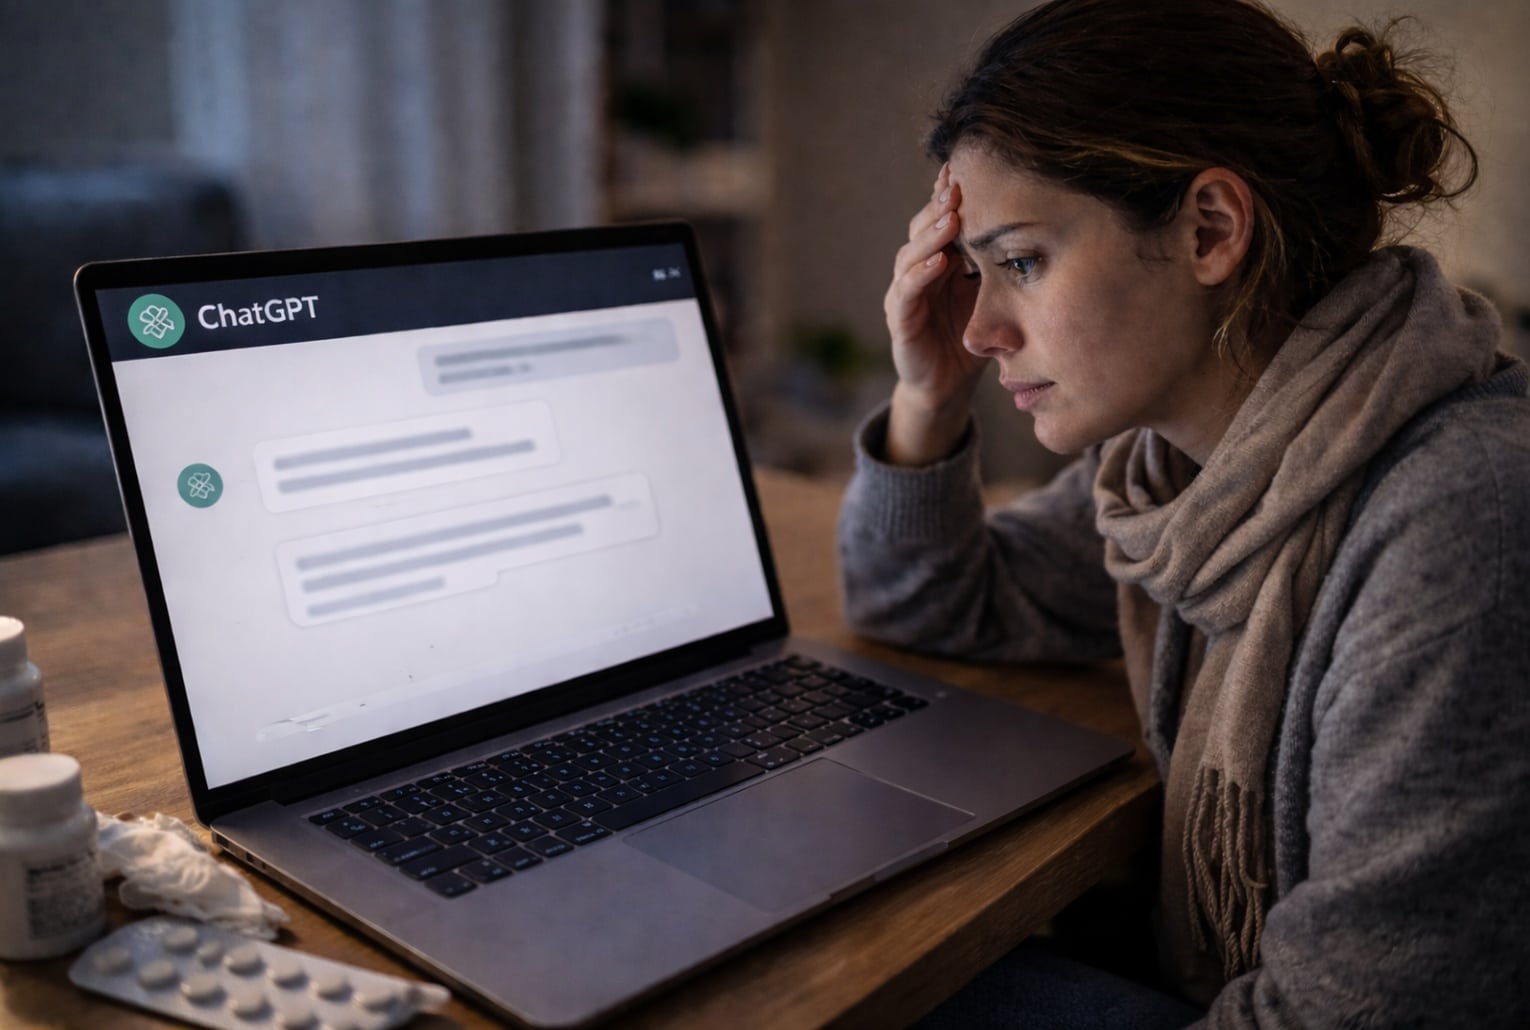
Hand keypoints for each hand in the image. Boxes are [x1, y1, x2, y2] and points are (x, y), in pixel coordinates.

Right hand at [882, 164, 987, 464]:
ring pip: (911, 255)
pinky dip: (920, 276)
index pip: (942, 218)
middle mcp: (918, 270)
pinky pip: (906, 294)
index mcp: (940, 259)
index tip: (967, 167)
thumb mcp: (993, 294)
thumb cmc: (973, 336)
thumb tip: (1040, 226)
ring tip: (953, 218)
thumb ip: (1001, 264)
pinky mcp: (900, 321)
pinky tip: (940, 262)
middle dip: (941, 206)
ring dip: (932, 235)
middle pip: (923, 228)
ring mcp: (905, 294)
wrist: (949, 386)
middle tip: (959, 185)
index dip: (950, 193)